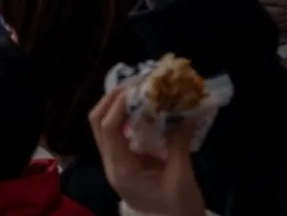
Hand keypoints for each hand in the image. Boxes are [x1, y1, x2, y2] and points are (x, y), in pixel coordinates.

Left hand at [90, 87, 208, 215]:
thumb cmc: (178, 209)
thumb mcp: (182, 177)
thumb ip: (179, 143)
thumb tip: (187, 113)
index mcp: (120, 170)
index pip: (107, 129)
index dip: (118, 104)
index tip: (138, 88)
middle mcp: (112, 164)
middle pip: (98, 122)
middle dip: (114, 99)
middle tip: (137, 83)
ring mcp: (117, 162)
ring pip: (106, 126)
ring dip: (120, 105)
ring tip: (142, 89)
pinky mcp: (126, 161)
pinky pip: (120, 133)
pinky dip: (130, 117)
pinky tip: (147, 107)